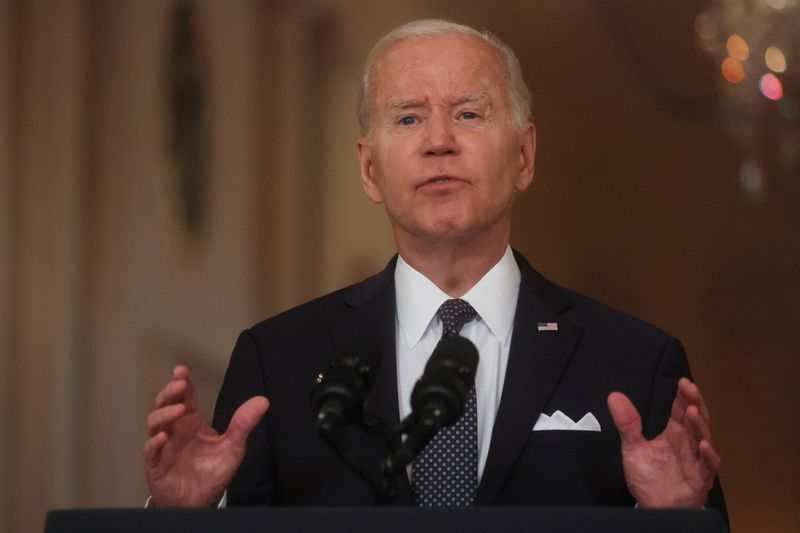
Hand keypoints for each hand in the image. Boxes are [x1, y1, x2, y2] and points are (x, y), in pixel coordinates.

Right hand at [144, 365, 268, 506]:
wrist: (200, 501)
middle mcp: (175, 430)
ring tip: (179, 410)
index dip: (181, 383)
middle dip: (169, 392)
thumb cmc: (212, 471)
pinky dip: (154, 443)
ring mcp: (163, 447)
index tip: (182, 371)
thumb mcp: (232, 447)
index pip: (184, 397)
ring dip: (165, 414)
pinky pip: (150, 452)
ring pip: (154, 423)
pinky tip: (164, 438)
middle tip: (179, 384)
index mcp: (191, 422)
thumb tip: (263, 400)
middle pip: (164, 404)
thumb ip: (243, 424)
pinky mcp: (156, 466)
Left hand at [607, 378, 719, 507]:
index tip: (682, 382)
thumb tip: (614, 396)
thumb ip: (627, 424)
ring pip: (703, 438)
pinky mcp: (701, 479)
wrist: (653, 509)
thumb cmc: (649, 479)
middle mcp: (688, 444)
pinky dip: (708, 455)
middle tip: (690, 388)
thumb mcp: (633, 449)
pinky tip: (703, 444)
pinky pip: (709, 466)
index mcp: (674, 434)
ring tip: (692, 411)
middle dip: (694, 403)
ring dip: (699, 425)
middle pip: (695, 419)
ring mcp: (697, 461)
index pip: (680, 410)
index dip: (683, 396)